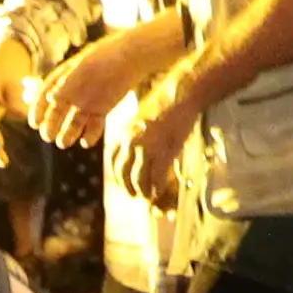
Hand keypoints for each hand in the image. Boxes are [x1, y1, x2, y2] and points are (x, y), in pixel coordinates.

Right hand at [31, 43, 139, 150]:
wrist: (130, 58)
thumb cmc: (105, 59)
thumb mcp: (84, 69)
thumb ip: (68, 84)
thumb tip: (51, 98)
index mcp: (64, 79)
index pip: (45, 96)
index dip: (38, 110)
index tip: (34, 124)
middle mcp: (74, 92)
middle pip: (58, 112)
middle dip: (51, 125)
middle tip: (47, 137)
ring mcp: (87, 102)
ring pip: (74, 122)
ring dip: (68, 133)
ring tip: (63, 143)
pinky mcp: (102, 110)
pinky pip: (94, 125)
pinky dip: (90, 135)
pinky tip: (86, 142)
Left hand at [118, 85, 198, 207]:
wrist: (179, 96)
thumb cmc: (164, 105)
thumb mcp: (140, 120)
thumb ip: (134, 137)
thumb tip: (136, 154)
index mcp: (123, 133)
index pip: (113, 160)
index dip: (117, 175)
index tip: (122, 183)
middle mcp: (130, 142)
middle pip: (122, 173)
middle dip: (128, 187)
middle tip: (135, 195)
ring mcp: (146, 148)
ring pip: (139, 179)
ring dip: (143, 190)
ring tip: (148, 196)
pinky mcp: (163, 152)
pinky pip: (157, 177)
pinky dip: (157, 187)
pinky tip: (159, 191)